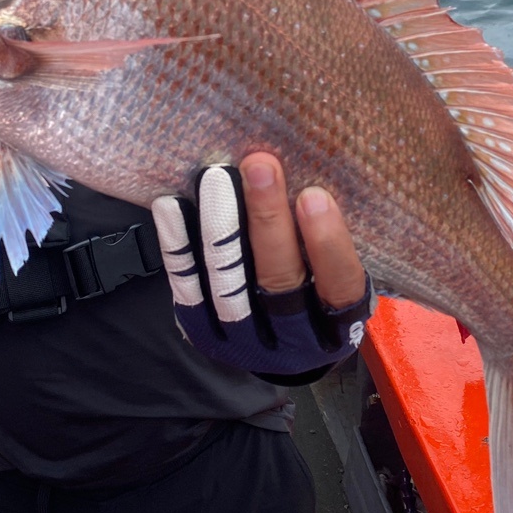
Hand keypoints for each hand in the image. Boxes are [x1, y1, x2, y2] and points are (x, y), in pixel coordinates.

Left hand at [152, 154, 373, 381]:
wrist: (277, 347)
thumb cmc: (316, 290)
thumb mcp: (335, 277)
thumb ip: (328, 239)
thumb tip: (314, 169)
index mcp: (339, 324)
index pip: (340, 283)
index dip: (328, 243)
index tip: (313, 195)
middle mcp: (294, 340)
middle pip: (280, 278)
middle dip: (268, 219)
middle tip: (259, 165)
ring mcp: (245, 342)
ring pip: (230, 284)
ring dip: (221, 226)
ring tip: (215, 177)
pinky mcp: (205, 335)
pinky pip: (189, 289)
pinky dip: (180, 246)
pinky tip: (173, 205)